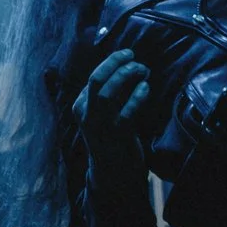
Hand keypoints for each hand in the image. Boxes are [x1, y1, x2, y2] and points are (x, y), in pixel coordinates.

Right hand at [73, 49, 154, 181]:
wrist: (113, 170)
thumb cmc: (110, 135)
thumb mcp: (100, 113)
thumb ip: (106, 93)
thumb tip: (126, 65)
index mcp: (80, 106)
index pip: (93, 76)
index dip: (112, 62)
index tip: (128, 56)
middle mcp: (87, 114)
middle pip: (96, 80)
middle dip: (114, 63)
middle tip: (132, 56)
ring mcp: (102, 126)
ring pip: (108, 93)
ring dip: (127, 76)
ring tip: (142, 69)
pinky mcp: (118, 135)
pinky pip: (127, 111)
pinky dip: (137, 96)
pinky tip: (145, 87)